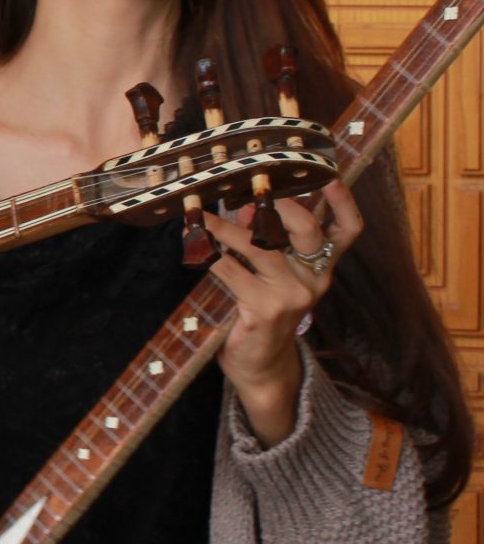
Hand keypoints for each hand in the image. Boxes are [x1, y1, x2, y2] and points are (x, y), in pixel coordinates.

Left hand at [204, 182, 360, 443]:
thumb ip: (269, 244)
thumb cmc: (264, 313)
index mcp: (323, 268)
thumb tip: (244, 207)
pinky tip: (195, 246)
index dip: (344, 202)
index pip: (349, 231)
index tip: (331, 176)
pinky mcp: (265, 309)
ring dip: (227, 227)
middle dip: (277, 205)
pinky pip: (233, 271)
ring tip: (201, 214)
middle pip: (306, 229)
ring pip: (263, 246)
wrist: (261, 367)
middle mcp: (315, 279)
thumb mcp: (275, 277)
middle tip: (244, 190)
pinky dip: (211, 255)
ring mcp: (292, 295)